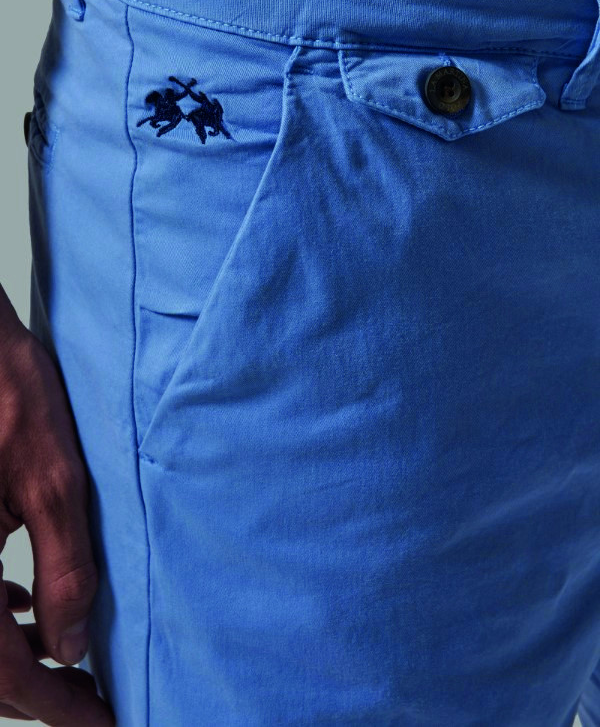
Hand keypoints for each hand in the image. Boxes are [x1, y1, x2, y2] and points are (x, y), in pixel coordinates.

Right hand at [0, 319, 114, 724]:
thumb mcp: (51, 479)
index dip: (57, 709)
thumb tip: (75, 646)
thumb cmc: (6, 395)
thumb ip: (65, 569)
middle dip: (36, 692)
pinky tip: (18, 607)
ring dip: (11, 660)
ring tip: (67, 663)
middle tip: (90, 701)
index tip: (103, 723)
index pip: (4, 672)